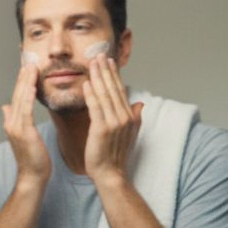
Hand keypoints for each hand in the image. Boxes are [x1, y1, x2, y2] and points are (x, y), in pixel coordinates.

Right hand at [1, 63, 50, 183]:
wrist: (32, 176)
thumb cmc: (32, 159)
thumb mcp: (23, 136)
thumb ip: (14, 120)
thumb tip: (6, 107)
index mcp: (12, 123)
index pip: (16, 98)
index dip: (21, 83)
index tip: (26, 69)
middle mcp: (11, 123)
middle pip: (17, 96)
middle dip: (23, 78)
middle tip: (29, 62)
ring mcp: (16, 128)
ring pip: (21, 100)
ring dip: (26, 83)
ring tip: (32, 68)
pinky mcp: (24, 132)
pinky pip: (26, 110)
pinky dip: (28, 97)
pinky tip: (32, 86)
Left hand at [81, 55, 143, 183]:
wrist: (110, 173)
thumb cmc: (116, 155)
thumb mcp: (129, 133)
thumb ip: (135, 117)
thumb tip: (140, 103)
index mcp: (129, 116)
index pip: (120, 90)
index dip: (114, 75)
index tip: (108, 61)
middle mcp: (124, 117)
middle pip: (113, 88)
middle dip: (105, 70)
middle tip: (98, 54)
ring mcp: (114, 122)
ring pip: (104, 95)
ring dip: (98, 77)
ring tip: (91, 63)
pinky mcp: (102, 129)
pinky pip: (96, 107)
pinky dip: (91, 94)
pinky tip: (86, 83)